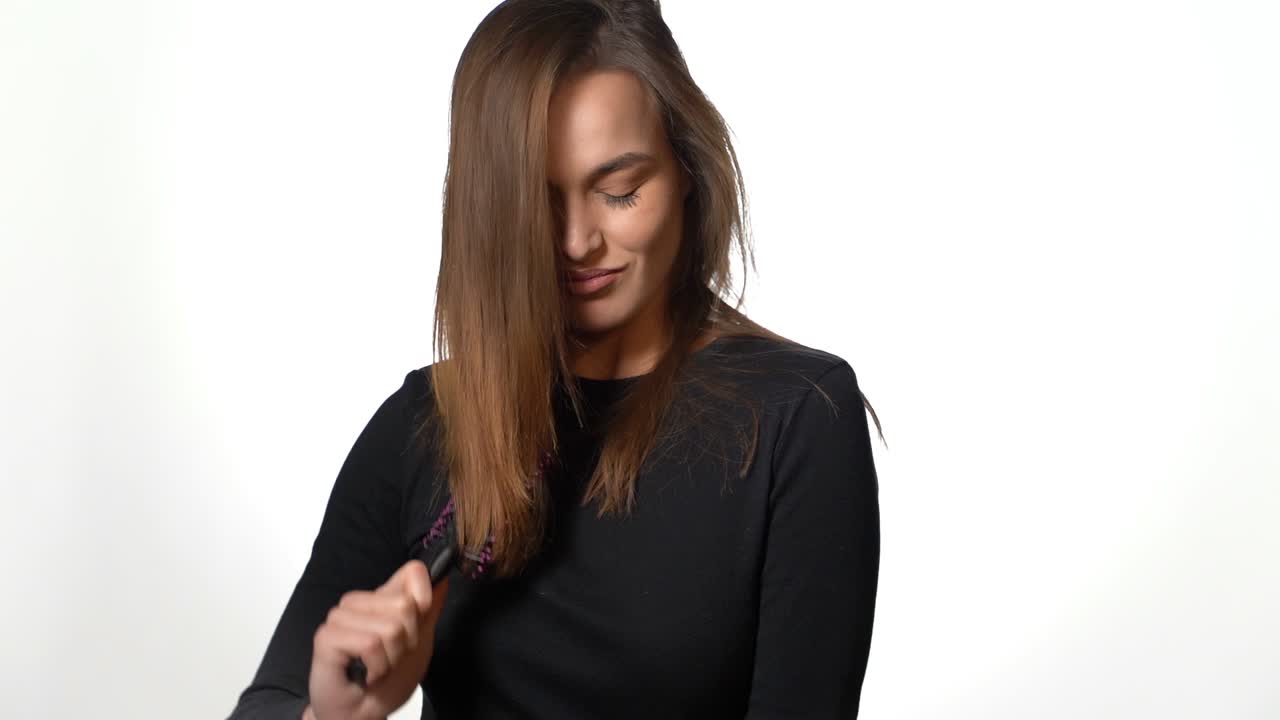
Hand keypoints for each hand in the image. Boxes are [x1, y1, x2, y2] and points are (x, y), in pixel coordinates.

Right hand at [306, 559, 449, 719]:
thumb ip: (429, 609)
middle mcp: (359, 602)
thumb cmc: (387, 682)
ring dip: (391, 658)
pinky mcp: (326, 636)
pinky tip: (366, 675)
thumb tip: (442, 576)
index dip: (424, 601)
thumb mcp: (420, 643)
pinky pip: (371, 644)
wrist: (362, 715)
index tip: (415, 631)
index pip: (413, 572)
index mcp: (381, 598)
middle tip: (391, 658)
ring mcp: (340, 617)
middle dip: (408, 641)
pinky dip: (377, 668)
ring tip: (377, 667)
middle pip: (406, 604)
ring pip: (390, 627)